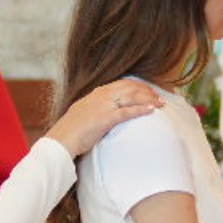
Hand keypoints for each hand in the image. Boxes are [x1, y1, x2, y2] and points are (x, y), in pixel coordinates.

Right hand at [45, 80, 161, 156]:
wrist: (62, 139)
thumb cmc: (72, 129)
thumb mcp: (85, 111)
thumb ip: (98, 107)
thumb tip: (109, 110)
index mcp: (97, 93)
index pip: (123, 83)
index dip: (138, 86)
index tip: (149, 91)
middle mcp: (102, 95)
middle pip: (130, 87)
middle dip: (147, 91)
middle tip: (159, 97)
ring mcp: (104, 106)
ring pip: (131, 97)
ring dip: (148, 99)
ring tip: (160, 103)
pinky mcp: (105, 118)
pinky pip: (127, 112)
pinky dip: (141, 110)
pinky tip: (151, 111)